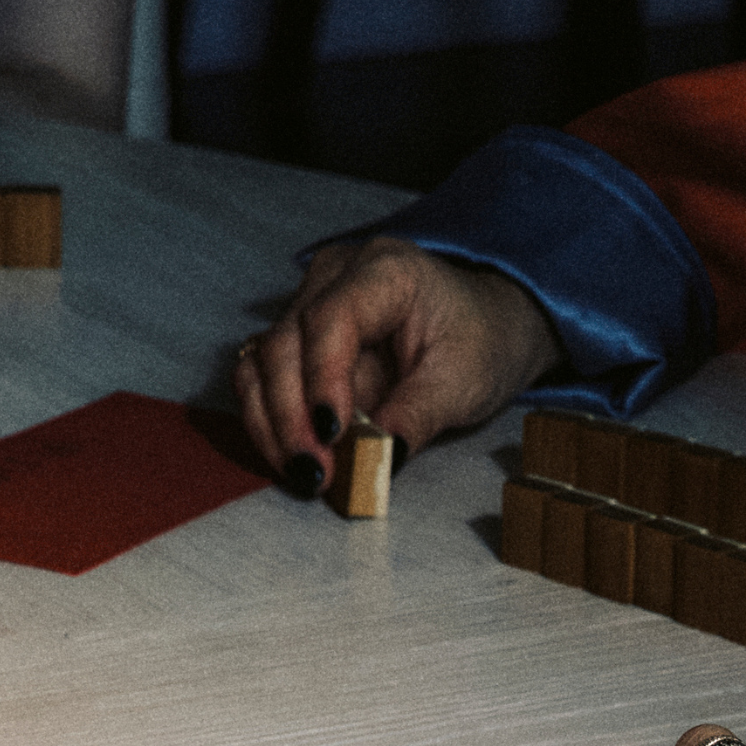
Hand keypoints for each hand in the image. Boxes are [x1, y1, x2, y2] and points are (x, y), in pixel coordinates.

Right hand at [234, 236, 558, 488]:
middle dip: (291, 416)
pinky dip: (270, 423)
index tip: (331, 434)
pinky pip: (263, 380)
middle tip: (316, 474)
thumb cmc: (480, 340)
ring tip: (304, 474)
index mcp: (385, 271)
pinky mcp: (298, 341)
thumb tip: (378, 461)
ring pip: (261, 364)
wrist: (484, 325)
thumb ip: (418, 417)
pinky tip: (293, 458)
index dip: (322, 379)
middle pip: (284, 343)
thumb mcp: (465, 381)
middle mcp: (333, 278)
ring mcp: (308, 305)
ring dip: (272, 425)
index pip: (331, 319)